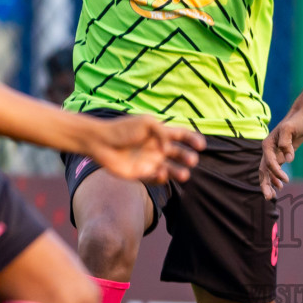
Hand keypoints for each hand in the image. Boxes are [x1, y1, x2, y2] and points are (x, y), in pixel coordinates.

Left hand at [89, 116, 205, 184]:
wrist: (101, 142)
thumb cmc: (122, 129)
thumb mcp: (146, 122)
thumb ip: (162, 132)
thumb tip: (168, 148)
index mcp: (160, 134)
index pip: (182, 136)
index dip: (193, 140)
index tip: (201, 145)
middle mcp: (158, 148)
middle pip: (180, 154)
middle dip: (188, 157)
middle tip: (192, 160)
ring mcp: (150, 162)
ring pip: (171, 169)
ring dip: (179, 172)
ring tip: (184, 175)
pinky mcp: (142, 174)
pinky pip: (156, 179)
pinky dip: (161, 178)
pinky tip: (160, 174)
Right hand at [260, 108, 302, 198]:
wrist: (301, 117)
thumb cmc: (295, 122)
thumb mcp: (290, 129)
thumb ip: (287, 143)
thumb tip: (288, 159)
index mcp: (267, 145)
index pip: (269, 163)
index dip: (276, 172)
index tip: (286, 180)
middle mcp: (268, 150)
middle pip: (263, 171)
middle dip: (265, 184)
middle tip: (268, 197)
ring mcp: (273, 154)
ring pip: (267, 172)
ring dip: (269, 184)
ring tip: (272, 197)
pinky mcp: (280, 156)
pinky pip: (274, 170)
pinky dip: (275, 179)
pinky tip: (280, 187)